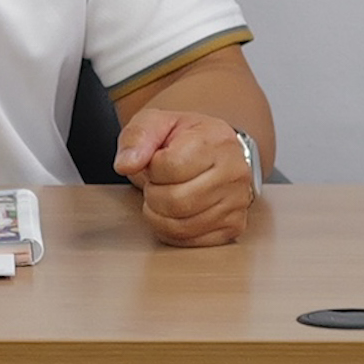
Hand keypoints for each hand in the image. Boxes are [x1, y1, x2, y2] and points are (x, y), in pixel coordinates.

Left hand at [113, 108, 254, 246]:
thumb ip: (136, 138)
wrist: (209, 148)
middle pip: (176, 201)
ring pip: (182, 225)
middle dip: (153, 194)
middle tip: (156, 183)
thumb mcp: (154, 122)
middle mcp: (234, 171)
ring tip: (164, 195)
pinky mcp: (234, 225)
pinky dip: (171, 231)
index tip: (155, 162)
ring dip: (160, 214)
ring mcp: (237, 201)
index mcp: (216, 139)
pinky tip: (173, 213)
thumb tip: (126, 164)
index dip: (152, 168)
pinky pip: (191, 241)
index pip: (171, 167)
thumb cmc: (183, 137)